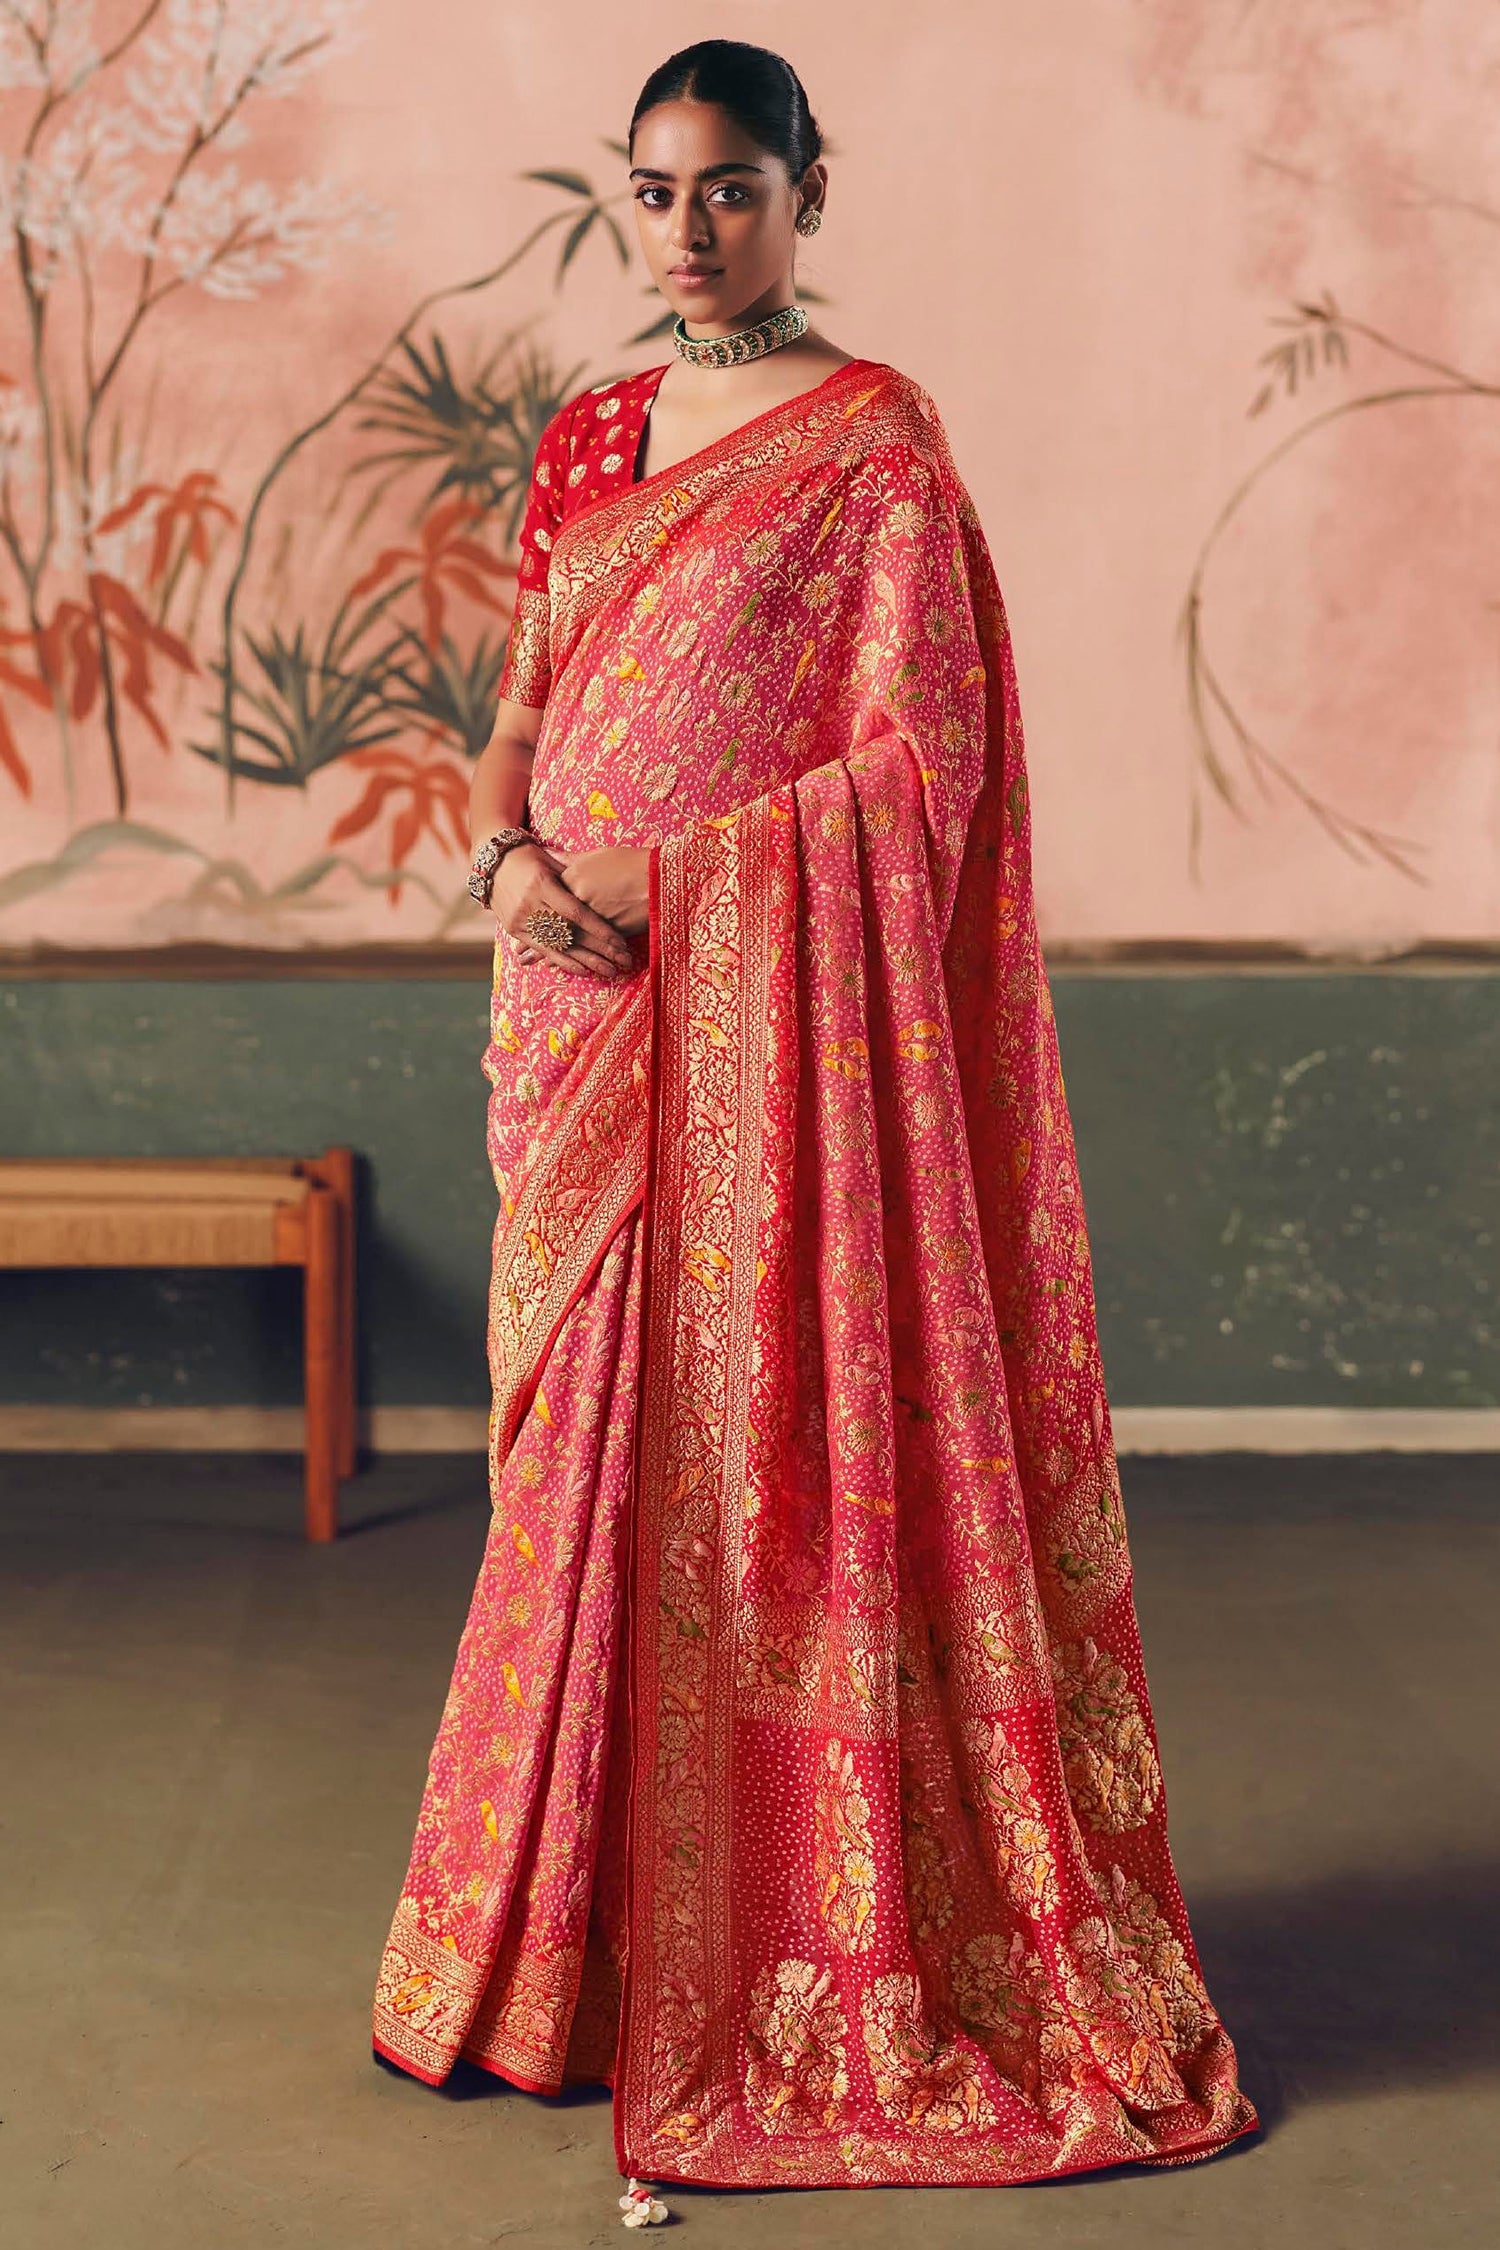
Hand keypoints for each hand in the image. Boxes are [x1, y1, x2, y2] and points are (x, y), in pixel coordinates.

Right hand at [491, 843, 633, 980]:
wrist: (491, 862)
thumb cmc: (527, 856)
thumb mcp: (550, 859)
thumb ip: (573, 873)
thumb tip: (604, 881)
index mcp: (542, 884)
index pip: (576, 912)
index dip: (599, 929)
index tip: (619, 942)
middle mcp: (529, 905)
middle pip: (569, 933)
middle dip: (598, 950)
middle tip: (622, 962)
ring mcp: (520, 920)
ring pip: (557, 947)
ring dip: (585, 961)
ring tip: (608, 971)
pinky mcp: (514, 930)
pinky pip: (542, 949)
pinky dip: (563, 961)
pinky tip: (583, 970)